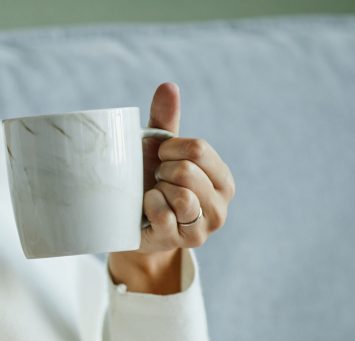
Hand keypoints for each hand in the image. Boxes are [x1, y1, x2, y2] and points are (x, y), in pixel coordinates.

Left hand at [109, 82, 236, 292]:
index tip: (161, 158)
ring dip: (157, 190)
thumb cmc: (149, 183)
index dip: (169, 149)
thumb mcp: (158, 152)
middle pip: (187, 171)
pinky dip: (149, 205)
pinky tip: (147, 209)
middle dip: (162, 171)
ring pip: (181, 195)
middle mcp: (221, 204)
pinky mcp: (184, 241)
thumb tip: (168, 85)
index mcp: (222, 178)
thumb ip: (165, 120)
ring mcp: (205, 226)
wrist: (132, 226)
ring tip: (154, 195)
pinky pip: (163, 213)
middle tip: (156, 182)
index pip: (198, 149)